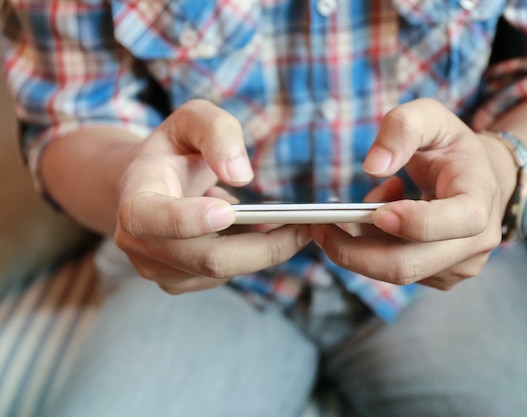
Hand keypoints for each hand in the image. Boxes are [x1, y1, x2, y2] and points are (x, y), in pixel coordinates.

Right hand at [114, 100, 309, 293]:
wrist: (147, 184)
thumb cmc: (173, 149)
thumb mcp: (192, 120)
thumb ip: (216, 132)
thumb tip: (241, 174)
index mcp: (135, 199)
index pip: (151, 219)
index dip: (189, 220)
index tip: (230, 211)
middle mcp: (140, 244)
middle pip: (208, 259)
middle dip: (264, 246)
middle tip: (305, 225)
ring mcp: (160, 270)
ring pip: (224, 271)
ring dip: (264, 249)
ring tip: (289, 222)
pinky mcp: (181, 282)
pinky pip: (226, 275)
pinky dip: (253, 255)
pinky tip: (261, 231)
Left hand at [311, 99, 514, 289]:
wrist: (479, 178)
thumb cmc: (451, 146)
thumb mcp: (430, 117)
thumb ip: (402, 128)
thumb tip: (372, 167)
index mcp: (480, 199)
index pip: (456, 223)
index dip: (411, 222)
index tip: (372, 209)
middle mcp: (476, 242)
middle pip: (407, 265)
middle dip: (353, 249)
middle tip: (320, 225)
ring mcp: (458, 266)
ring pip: (394, 271)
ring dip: (364, 242)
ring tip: (370, 202)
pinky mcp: (440, 277)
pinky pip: (396, 273)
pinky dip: (374, 248)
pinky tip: (382, 219)